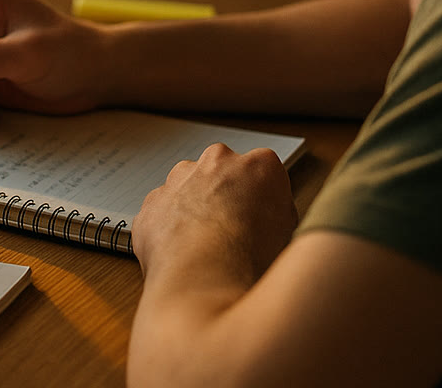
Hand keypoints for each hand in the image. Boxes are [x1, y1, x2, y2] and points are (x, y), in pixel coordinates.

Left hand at [132, 143, 296, 287]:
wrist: (204, 280)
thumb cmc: (249, 260)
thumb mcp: (289, 237)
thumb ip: (277, 216)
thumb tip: (271, 222)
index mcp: (258, 165)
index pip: (264, 173)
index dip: (262, 200)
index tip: (259, 219)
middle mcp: (216, 162)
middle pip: (222, 173)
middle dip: (224, 197)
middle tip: (230, 234)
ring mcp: (179, 179)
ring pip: (187, 190)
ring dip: (193, 211)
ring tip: (204, 250)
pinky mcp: (152, 203)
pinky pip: (161, 214)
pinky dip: (168, 231)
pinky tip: (181, 257)